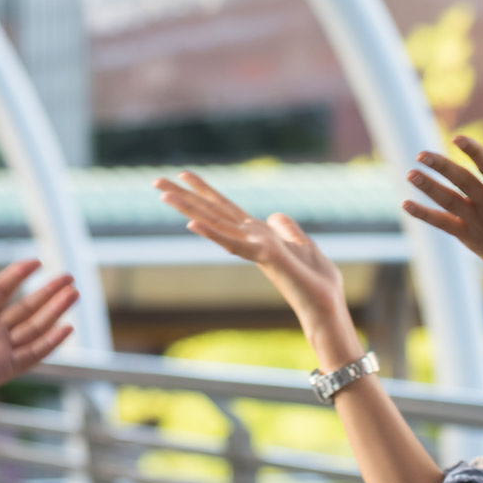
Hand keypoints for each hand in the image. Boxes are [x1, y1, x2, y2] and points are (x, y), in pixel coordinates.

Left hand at [0, 258, 76, 407]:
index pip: (1, 292)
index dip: (17, 276)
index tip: (36, 262)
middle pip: (25, 309)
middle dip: (48, 293)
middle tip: (69, 278)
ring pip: (34, 328)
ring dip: (55, 311)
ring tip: (74, 293)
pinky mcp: (1, 369)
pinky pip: (32, 354)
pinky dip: (50, 342)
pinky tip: (67, 327)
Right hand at [155, 172, 359, 362]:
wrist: (326, 308)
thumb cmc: (317, 283)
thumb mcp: (303, 245)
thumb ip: (287, 229)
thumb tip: (273, 215)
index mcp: (259, 235)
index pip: (226, 208)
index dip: (205, 190)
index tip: (184, 174)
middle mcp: (251, 239)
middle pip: (213, 212)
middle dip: (185, 196)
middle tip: (156, 181)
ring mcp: (255, 248)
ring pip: (215, 224)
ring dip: (188, 208)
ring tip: (163, 194)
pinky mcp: (266, 257)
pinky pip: (234, 244)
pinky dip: (212, 233)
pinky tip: (191, 223)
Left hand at [402, 138, 482, 311]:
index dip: (472, 151)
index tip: (458, 139)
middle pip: (461, 180)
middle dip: (440, 165)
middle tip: (421, 153)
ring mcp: (481, 225)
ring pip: (448, 200)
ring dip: (428, 186)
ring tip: (410, 173)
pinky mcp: (474, 242)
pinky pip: (444, 225)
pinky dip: (425, 214)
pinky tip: (407, 206)